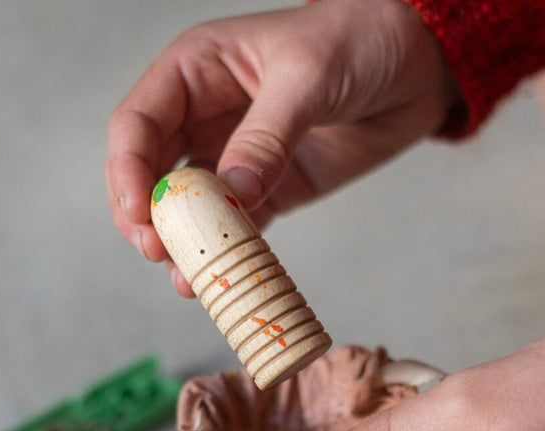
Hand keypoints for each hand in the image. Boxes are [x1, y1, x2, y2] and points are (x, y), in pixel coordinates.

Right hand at [106, 0, 456, 295]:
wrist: (416, 63)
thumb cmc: (358, 39)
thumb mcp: (308, 76)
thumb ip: (267, 135)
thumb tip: (233, 194)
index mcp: (196, 74)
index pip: (137, 124)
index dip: (128, 171)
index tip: (140, 214)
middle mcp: (205, 117)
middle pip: (151, 173)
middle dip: (147, 216)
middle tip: (157, 252)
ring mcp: (235, 157)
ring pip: (189, 207)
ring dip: (183, 244)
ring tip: (187, 277)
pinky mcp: (268, 189)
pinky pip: (237, 226)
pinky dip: (227, 252)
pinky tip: (221, 275)